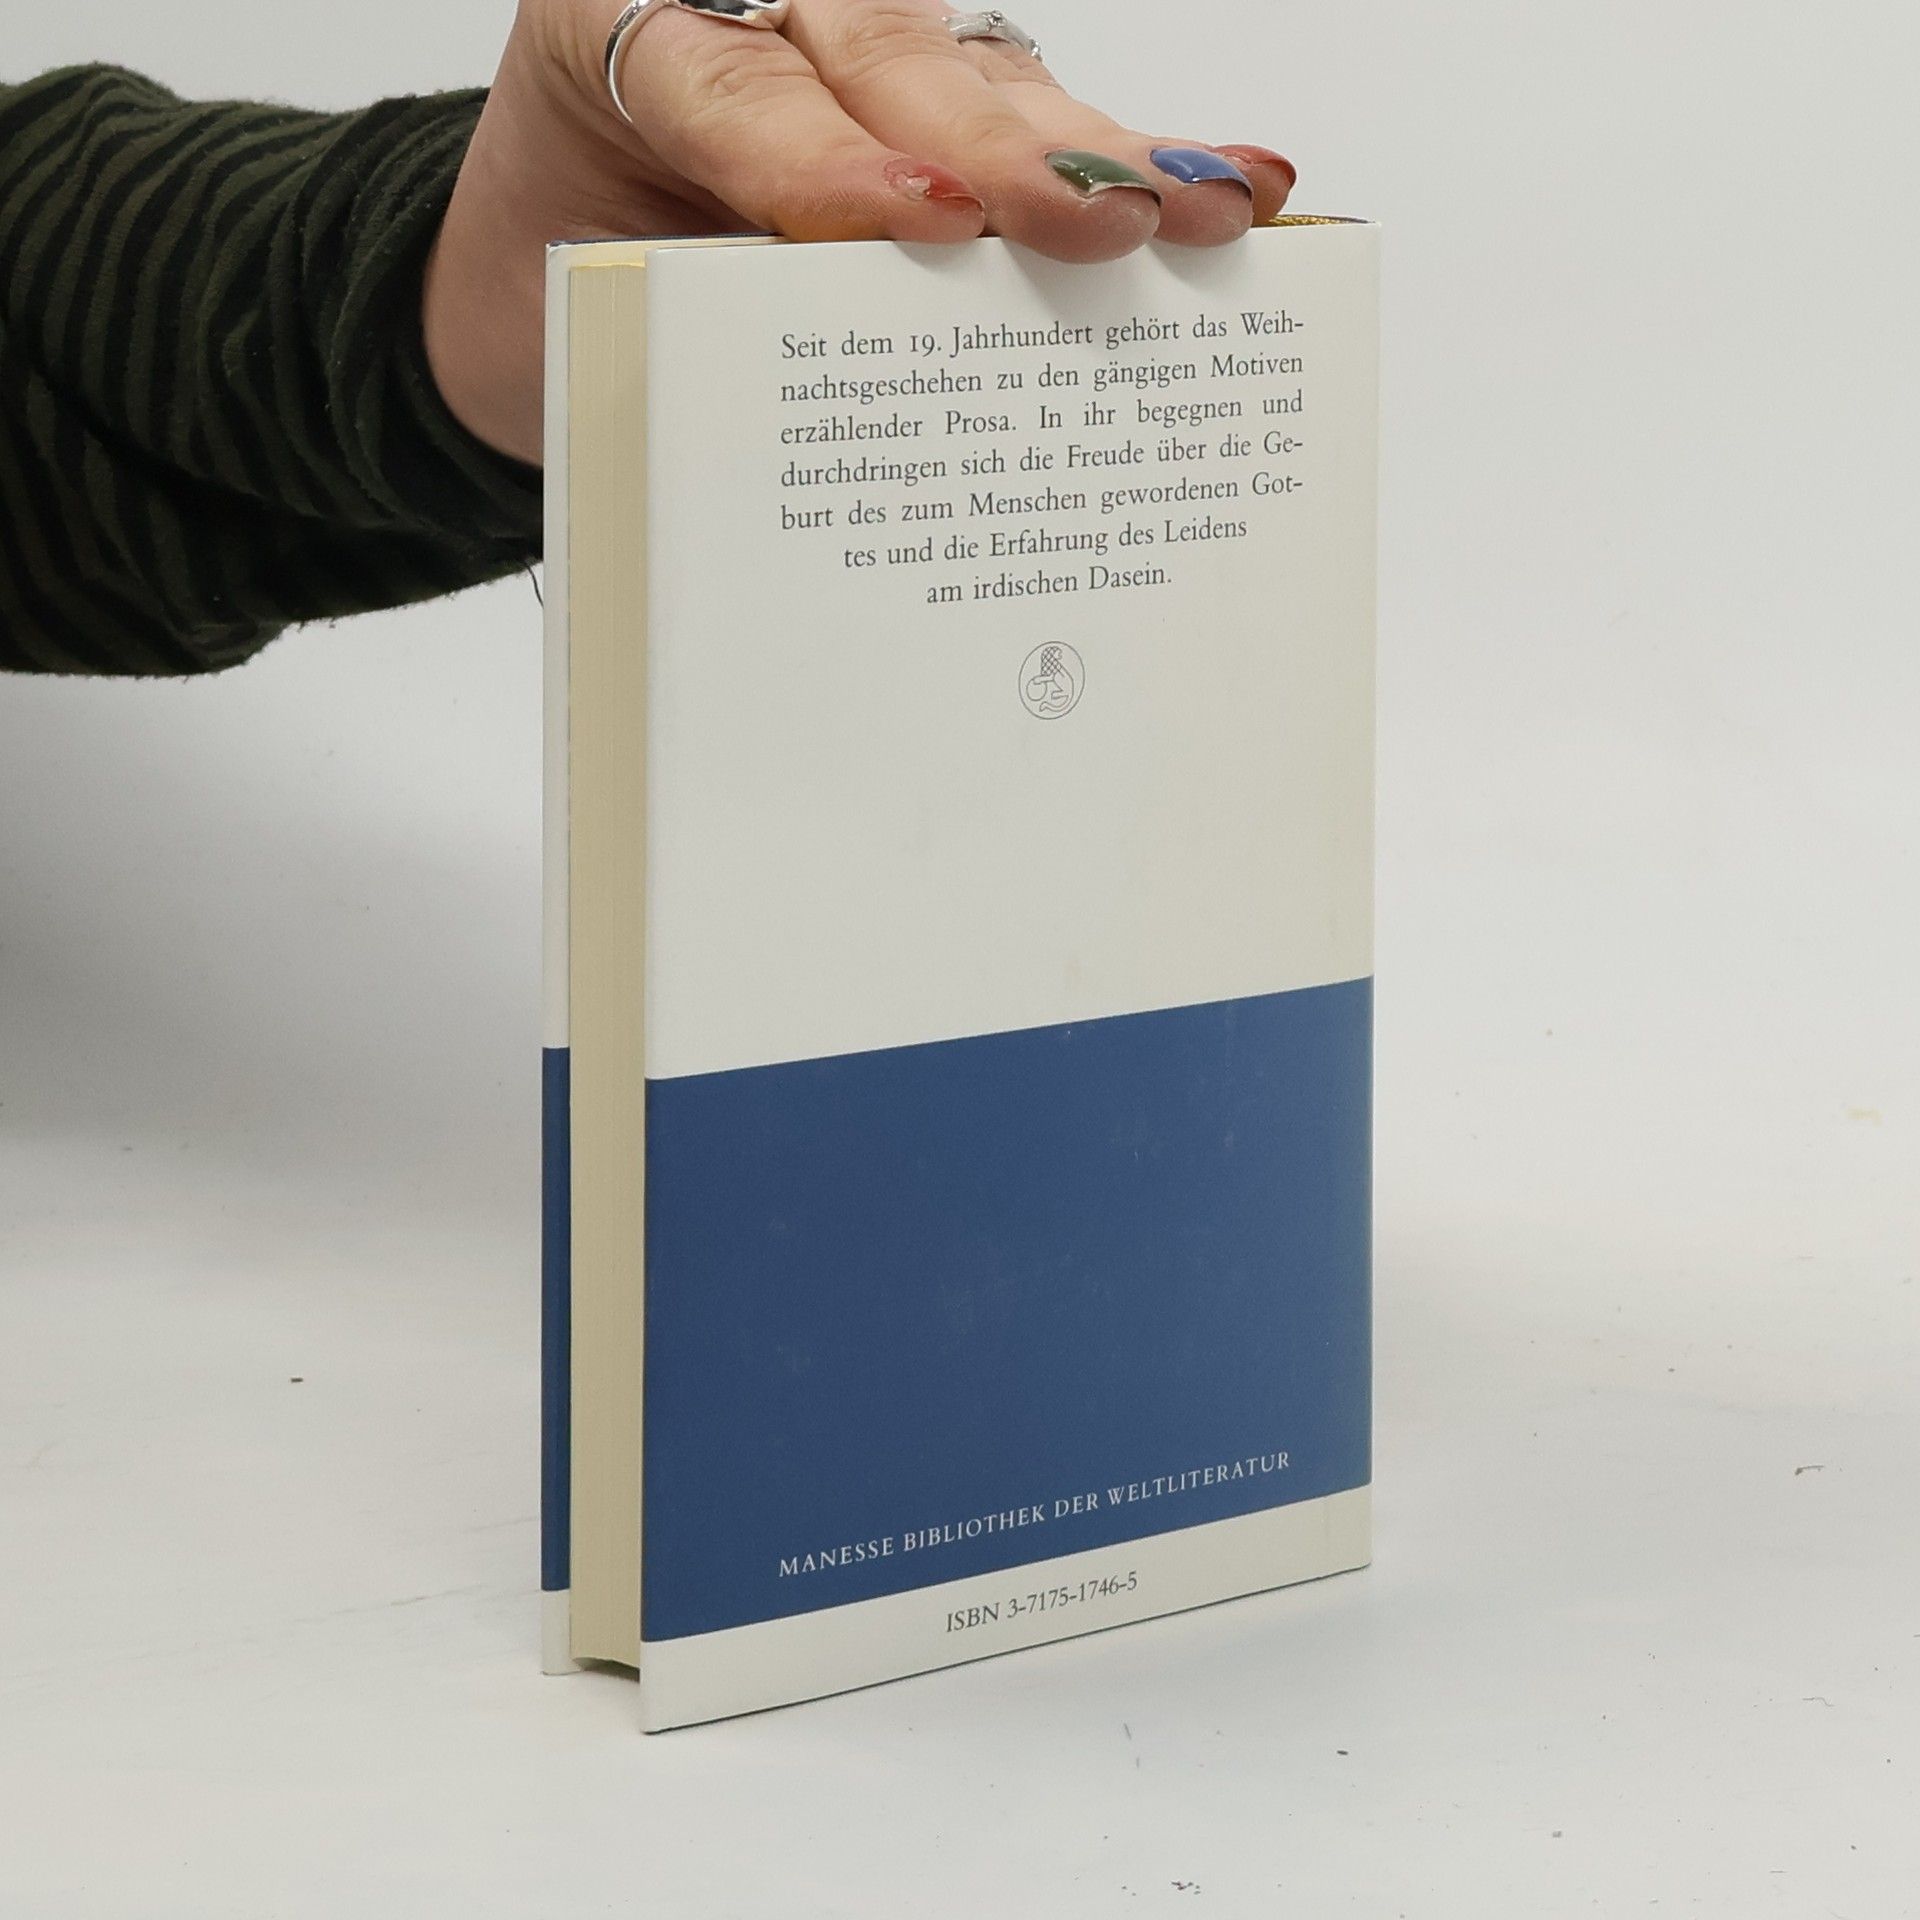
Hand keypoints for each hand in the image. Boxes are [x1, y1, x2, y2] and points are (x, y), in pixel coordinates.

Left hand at [424, 0, 1297, 463]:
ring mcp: (854, 48)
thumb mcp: (596, 310)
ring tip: (1203, 205)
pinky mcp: (933, 97)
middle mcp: (750, 10)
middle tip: (1090, 221)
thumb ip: (708, 310)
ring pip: (981, 78)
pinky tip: (1230, 180)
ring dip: (1098, 150)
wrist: (538, 275)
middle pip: (885, 56)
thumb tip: (862, 400)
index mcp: (623, 37)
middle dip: (994, 146)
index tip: (917, 223)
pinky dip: (1124, 155)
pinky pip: (1024, 115)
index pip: (734, 90)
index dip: (824, 158)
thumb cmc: (565, 284)